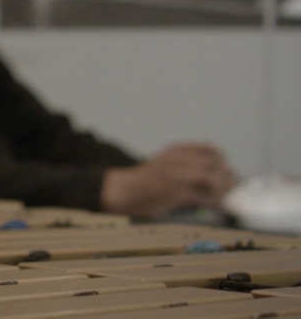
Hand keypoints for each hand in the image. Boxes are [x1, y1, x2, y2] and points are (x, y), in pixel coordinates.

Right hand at [100, 142, 236, 218]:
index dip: (222, 160)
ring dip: (224, 189)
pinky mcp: (176, 193)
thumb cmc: (146, 181)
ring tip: (228, 198)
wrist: (124, 190)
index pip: (208, 149)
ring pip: (211, 178)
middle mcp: (177, 159)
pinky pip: (204, 197)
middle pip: (214, 164)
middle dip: (227, 176)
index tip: (227, 169)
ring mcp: (176, 176)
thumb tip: (216, 177)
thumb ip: (185, 165)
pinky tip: (219, 207)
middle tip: (233, 188)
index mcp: (175, 150)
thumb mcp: (164, 163)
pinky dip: (216, 203)